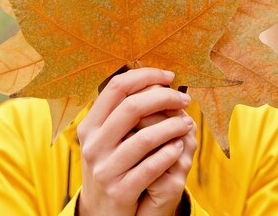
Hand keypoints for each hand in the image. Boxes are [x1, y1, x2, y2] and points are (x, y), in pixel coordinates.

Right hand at [76, 68, 192, 215]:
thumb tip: (157, 80)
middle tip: (185, 99)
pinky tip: (180, 147)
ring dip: (173, 127)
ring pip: (145, 138)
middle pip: (132, 107)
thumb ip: (124, 112)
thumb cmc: (113, 165)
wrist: (102, 212)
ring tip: (187, 123)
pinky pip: (152, 167)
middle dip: (164, 98)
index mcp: (90, 126)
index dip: (145, 75)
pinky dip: (170, 153)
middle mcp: (93, 145)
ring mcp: (105, 169)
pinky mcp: (120, 191)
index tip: (169, 77)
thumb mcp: (108, 138)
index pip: (116, 87)